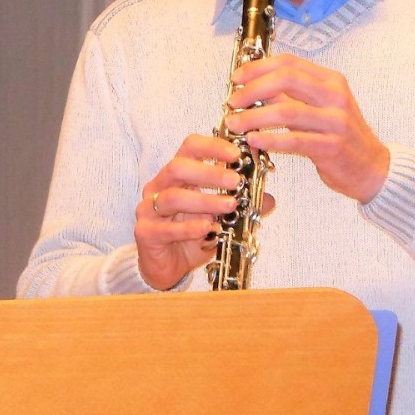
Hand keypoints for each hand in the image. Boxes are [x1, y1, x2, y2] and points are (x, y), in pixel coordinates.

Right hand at [135, 133, 275, 290]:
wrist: (165, 268)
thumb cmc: (190, 236)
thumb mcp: (218, 218)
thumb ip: (239, 205)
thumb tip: (269, 199)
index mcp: (176, 176)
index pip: (190, 148)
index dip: (212, 146)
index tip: (236, 154)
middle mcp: (159, 187)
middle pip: (178, 167)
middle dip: (209, 173)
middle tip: (235, 182)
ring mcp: (148, 209)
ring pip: (172, 197)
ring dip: (204, 200)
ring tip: (229, 206)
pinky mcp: (145, 233)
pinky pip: (166, 228)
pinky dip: (189, 228)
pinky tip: (208, 228)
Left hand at [225, 54, 389, 202]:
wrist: (373, 169)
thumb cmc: (340, 137)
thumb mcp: (318, 109)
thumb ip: (290, 96)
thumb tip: (254, 87)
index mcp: (330, 80)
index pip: (289, 63)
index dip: (258, 68)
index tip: (236, 78)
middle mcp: (335, 96)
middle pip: (286, 79)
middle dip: (252, 89)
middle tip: (232, 101)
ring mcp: (336, 120)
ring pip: (286, 111)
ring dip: (254, 116)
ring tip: (235, 123)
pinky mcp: (333, 146)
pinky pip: (295, 139)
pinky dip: (270, 139)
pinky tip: (254, 140)